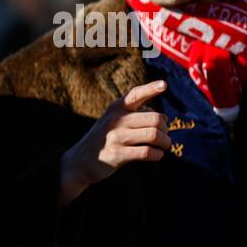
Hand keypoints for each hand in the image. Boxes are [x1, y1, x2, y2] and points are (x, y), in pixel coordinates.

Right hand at [58, 81, 169, 207]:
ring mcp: (116, 137)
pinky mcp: (118, 154)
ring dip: (165, 142)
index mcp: (116, 108)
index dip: (151, 89)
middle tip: (163, 135)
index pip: (136, 94)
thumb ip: (137, 115)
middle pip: (155, 119)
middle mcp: (116, 119)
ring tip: (163, 146)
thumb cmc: (105, 139)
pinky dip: (157, 155)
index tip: (164, 85)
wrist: (81, 161)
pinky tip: (156, 155)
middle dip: (165, 129)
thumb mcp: (114, 120)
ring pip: (154, 135)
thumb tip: (165, 118)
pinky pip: (147, 152)